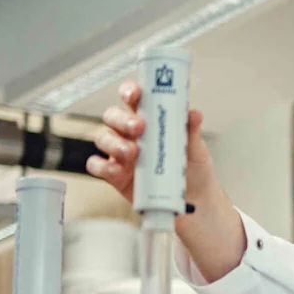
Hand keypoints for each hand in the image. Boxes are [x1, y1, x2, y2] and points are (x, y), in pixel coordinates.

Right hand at [90, 81, 248, 280]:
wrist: (194, 202)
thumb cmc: (193, 170)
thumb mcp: (196, 149)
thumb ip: (191, 131)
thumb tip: (194, 114)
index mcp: (149, 119)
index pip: (133, 98)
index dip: (129, 91)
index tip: (135, 94)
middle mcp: (130, 133)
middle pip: (113, 116)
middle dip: (122, 119)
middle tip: (139, 127)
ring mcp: (120, 154)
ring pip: (103, 138)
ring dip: (114, 143)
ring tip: (133, 153)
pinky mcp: (115, 175)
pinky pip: (97, 166)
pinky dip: (103, 167)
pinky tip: (117, 171)